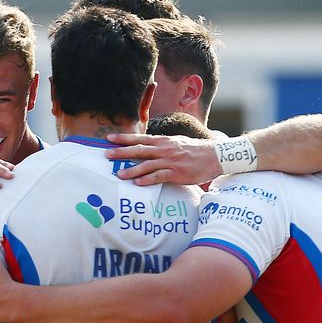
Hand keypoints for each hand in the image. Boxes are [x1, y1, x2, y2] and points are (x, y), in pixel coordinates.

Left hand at [105, 133, 221, 185]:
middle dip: (121, 152)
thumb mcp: (175, 143)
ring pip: (147, 165)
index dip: (123, 139)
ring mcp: (170, 161)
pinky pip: (160, 176)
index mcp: (162, 141)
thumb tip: (145, 146)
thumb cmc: (193, 150)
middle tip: (106, 155)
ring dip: (132, 170)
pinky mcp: (177, 173)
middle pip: (139, 150)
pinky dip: (148, 180)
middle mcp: (164, 149)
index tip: (108, 139)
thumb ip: (160, 145)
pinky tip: (138, 184)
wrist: (214, 156)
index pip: (139, 138)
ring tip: (119, 174)